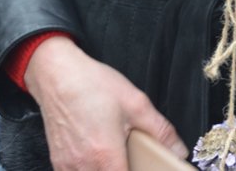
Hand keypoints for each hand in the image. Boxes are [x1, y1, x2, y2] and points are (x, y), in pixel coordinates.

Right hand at [25, 36, 187, 169]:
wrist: (57, 75)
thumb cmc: (93, 86)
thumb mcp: (136, 103)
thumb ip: (161, 130)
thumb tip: (179, 149)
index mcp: (105, 156)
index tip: (146, 167)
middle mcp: (83, 166)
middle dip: (123, 170)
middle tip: (133, 158)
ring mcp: (67, 166)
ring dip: (105, 170)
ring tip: (116, 157)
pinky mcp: (58, 161)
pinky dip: (90, 168)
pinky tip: (98, 156)